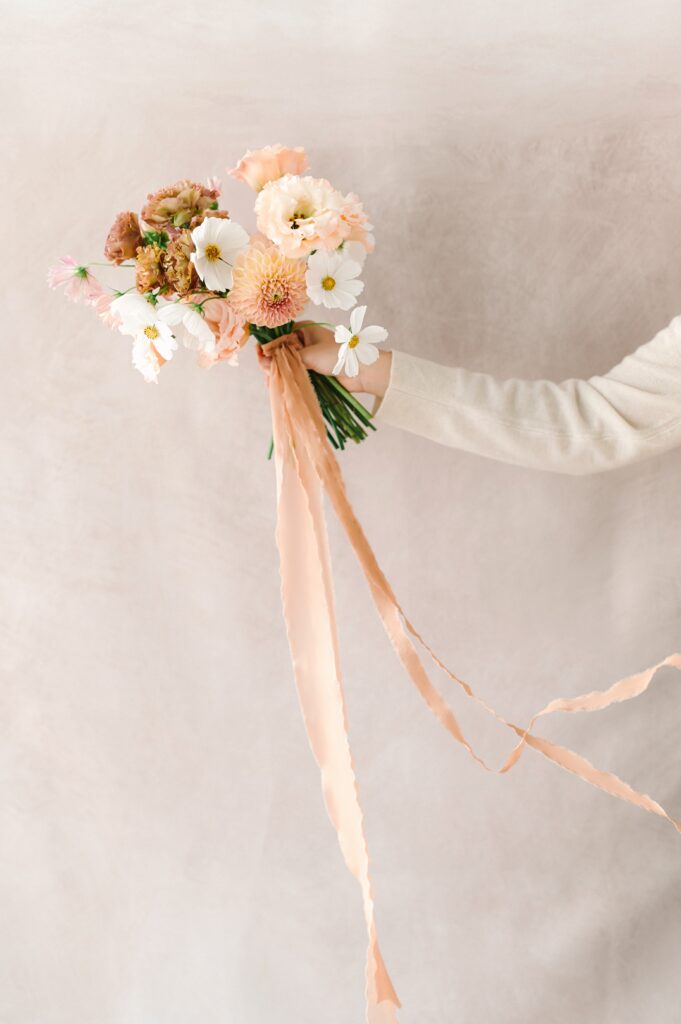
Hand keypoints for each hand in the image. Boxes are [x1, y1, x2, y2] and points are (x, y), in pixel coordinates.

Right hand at [256, 322, 391, 396]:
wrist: (362, 371)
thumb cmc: (338, 355)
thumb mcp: (309, 355)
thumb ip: (286, 359)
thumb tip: (264, 363)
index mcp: (304, 329)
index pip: (279, 335)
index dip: (268, 346)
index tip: (260, 356)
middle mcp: (303, 341)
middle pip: (280, 351)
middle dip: (271, 362)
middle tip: (266, 373)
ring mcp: (307, 356)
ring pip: (286, 364)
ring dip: (278, 372)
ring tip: (271, 382)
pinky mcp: (311, 370)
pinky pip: (294, 373)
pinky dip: (287, 379)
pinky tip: (278, 385)